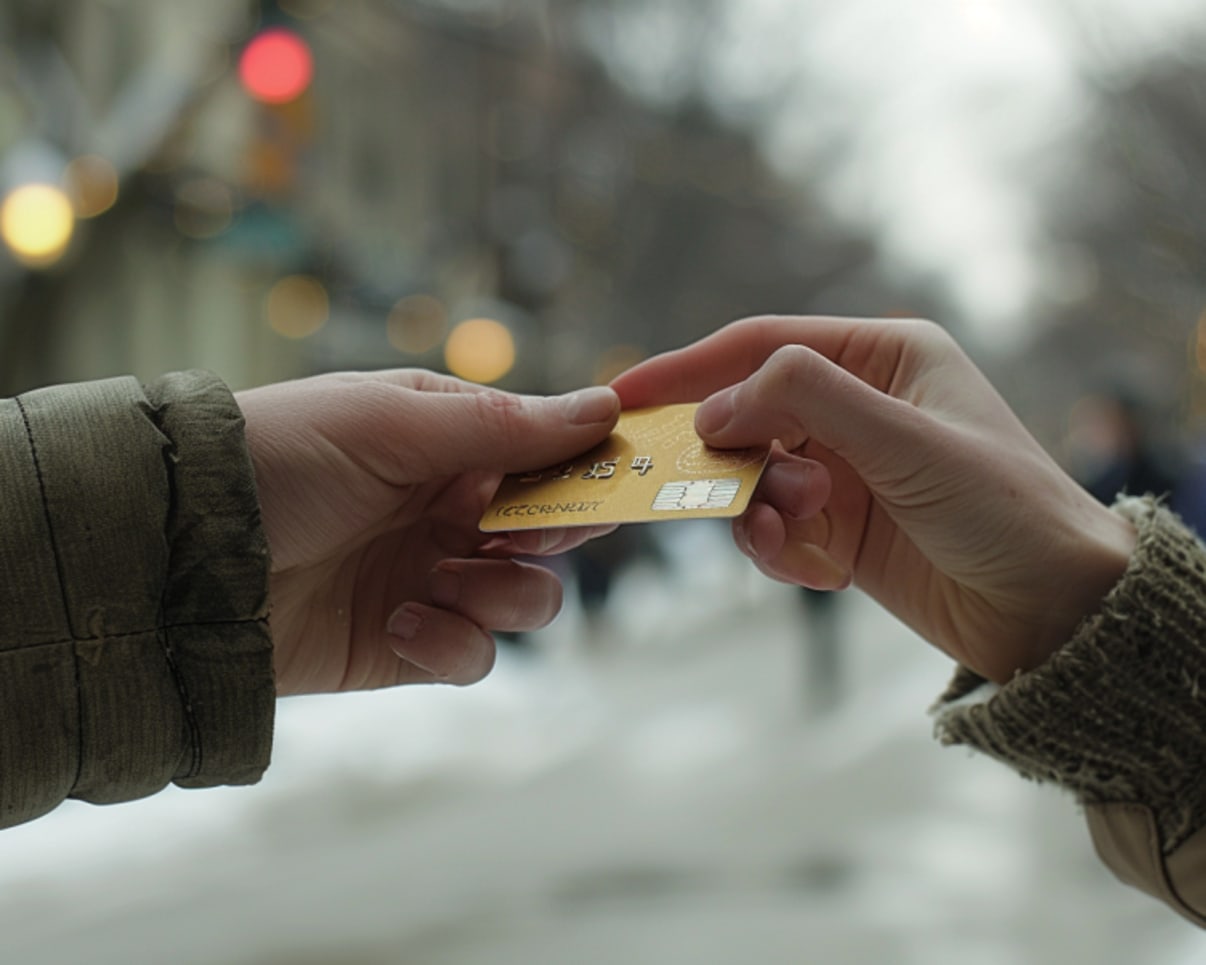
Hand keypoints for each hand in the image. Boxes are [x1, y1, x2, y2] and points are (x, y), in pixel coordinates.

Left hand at [237, 371, 619, 695]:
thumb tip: (605, 405)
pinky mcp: (405, 643)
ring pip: (527, 598)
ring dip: (505, 595)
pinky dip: (454, 645)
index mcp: (448, 442)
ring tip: (444, 583)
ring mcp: (429, 577)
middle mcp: (448, 509)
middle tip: (521, 534)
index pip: (546, 455)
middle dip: (551, 536)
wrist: (179, 553)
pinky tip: (401, 625)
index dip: (583, 470)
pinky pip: (474, 653)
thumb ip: (503, 425)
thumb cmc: (282, 457)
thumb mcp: (392, 424)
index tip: (609, 482)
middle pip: (550, 531)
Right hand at [611, 316, 1135, 682]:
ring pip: (753, 479)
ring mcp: (846, 469)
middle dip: (734, 459)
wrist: (1054, 612)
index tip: (624, 394)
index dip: (688, 367)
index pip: (763, 345)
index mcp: (884, 356)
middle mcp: (858, 406)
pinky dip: (781, 551)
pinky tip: (820, 573)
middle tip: (729, 494)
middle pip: (748, 414)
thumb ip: (806, 402)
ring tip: (804, 538)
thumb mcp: (906, 442)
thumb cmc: (1004, 509)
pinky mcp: (840, 527)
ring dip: (761, 512)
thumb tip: (715, 409)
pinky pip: (774, 529)